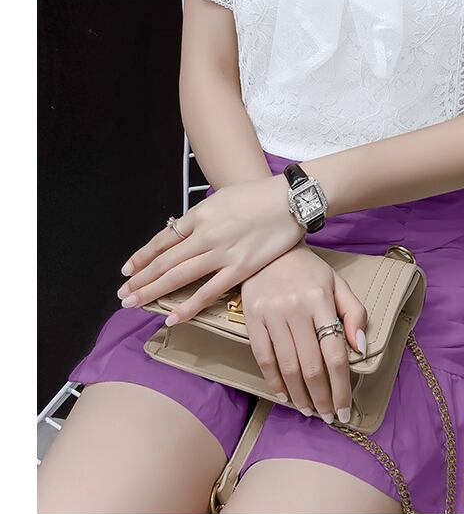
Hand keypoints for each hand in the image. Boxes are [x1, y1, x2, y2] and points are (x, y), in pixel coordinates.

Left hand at [115, 175, 303, 317]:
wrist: (290, 200)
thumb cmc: (258, 196)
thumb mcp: (222, 199)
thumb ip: (203, 216)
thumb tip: (185, 232)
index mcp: (200, 214)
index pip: (162, 240)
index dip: (142, 256)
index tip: (127, 269)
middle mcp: (205, 234)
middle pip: (164, 261)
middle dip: (140, 278)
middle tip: (123, 294)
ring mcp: (221, 253)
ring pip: (178, 277)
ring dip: (153, 291)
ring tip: (134, 303)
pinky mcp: (240, 268)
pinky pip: (208, 292)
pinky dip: (188, 306)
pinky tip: (171, 317)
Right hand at [241, 242, 367, 423]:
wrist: (270, 248)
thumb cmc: (308, 270)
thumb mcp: (337, 283)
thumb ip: (354, 312)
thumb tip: (360, 347)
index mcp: (320, 300)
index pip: (335, 353)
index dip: (341, 386)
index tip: (345, 410)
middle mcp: (296, 308)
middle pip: (312, 366)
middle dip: (322, 398)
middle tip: (329, 417)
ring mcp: (272, 314)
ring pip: (288, 366)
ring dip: (300, 395)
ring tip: (310, 411)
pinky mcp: (252, 318)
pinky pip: (264, 357)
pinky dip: (273, 381)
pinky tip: (284, 396)